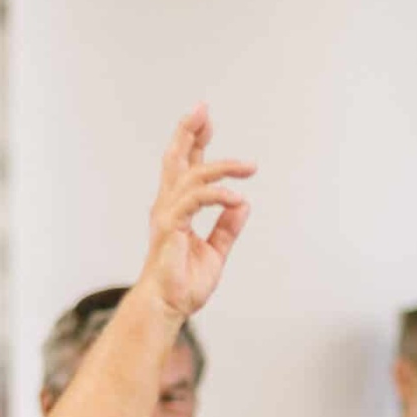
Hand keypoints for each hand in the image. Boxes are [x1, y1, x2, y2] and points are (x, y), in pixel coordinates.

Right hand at [136, 103, 255, 321]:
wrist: (168, 306)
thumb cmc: (184, 284)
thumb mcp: (215, 252)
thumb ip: (227, 229)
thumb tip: (243, 205)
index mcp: (177, 209)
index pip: (185, 168)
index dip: (194, 141)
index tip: (206, 119)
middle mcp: (168, 206)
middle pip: (176, 159)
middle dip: (188, 132)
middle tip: (203, 109)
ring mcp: (167, 215)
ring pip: (191, 175)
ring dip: (221, 166)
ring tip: (249, 167)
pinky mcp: (171, 227)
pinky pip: (195, 200)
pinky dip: (218, 195)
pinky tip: (237, 197)